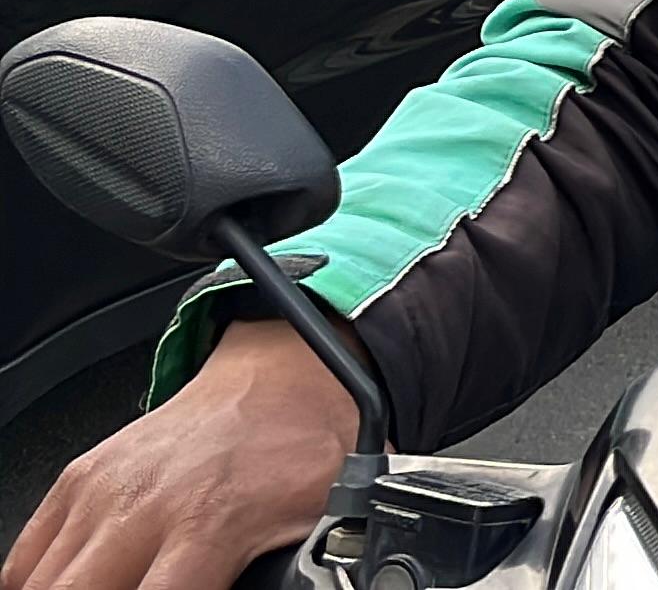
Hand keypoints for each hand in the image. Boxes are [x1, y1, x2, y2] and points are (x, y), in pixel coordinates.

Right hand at [3, 321, 357, 589]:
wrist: (280, 375)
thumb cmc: (303, 442)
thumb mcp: (330, 512)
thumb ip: (321, 556)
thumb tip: (339, 574)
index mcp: (209, 524)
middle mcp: (144, 508)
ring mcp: (102, 492)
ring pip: (44, 584)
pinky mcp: (78, 479)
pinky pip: (27, 557)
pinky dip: (38, 583)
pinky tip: (78, 586)